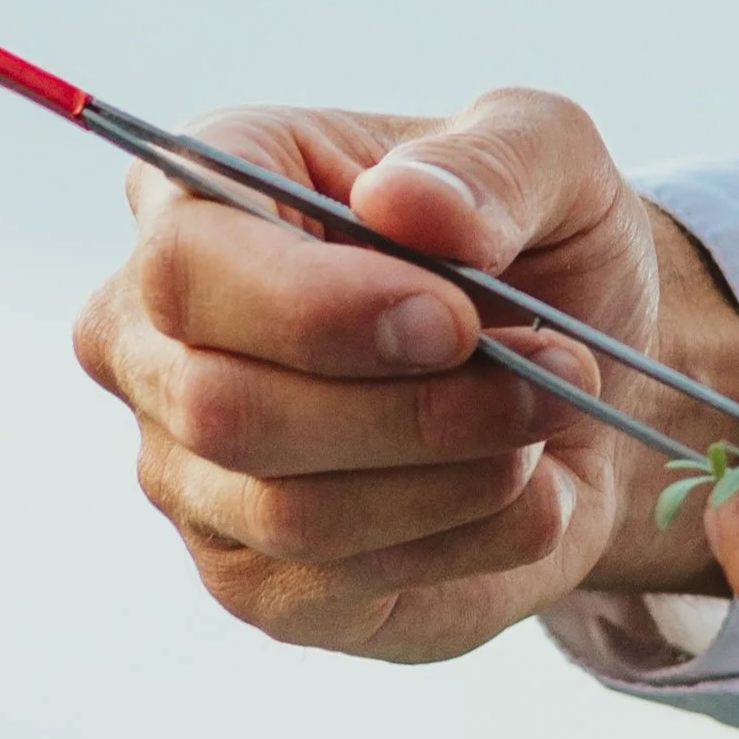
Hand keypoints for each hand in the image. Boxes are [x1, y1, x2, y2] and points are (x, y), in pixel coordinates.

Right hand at [75, 90, 738, 662]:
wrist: (580, 380)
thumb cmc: (538, 247)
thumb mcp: (551, 155)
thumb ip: (491, 160)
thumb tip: (403, 200)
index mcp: (201, 196)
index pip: (186, 263)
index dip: (317, 307)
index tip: (457, 320)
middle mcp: (159, 339)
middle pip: (225, 406)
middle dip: (417, 407)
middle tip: (553, 373)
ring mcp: (191, 469)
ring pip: (293, 511)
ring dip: (462, 474)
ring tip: (552, 415)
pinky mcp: (254, 577)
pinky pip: (345, 583)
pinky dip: (471, 539)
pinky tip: (528, 487)